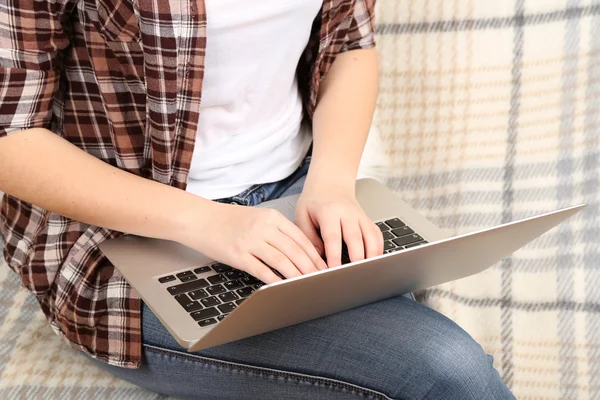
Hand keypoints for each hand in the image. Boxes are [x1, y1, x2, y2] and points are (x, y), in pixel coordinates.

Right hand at [180, 203, 326, 283]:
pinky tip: (283, 287)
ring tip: (307, 285)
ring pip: (281, 260)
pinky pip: (261, 270)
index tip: (324, 266)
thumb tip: (299, 253)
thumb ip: (277, 231)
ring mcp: (250, 241)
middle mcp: (263, 227)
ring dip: (297, 275)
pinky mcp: (238, 254)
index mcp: (272, 217)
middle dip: (311, 267)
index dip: (315, 255)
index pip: (300, 238)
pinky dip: (275, 280)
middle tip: (321, 279)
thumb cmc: (229, 220)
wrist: (200, 219)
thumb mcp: (258, 218)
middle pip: (294, 250)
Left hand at [294, 181, 383, 267]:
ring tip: (368, 273)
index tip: (334, 271)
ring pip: (371, 237)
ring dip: (371, 256)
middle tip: (354, 276)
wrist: (330, 182)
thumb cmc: (314, 201)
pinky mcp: (368, 220)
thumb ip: (308, 238)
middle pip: (355, 238)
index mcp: (329, 211)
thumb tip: (318, 260)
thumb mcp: (302, 215)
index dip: (334, 256)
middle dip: (356, 259)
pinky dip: (378, 249)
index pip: (333, 237)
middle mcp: (347, 213)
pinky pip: (377, 235)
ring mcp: (360, 216)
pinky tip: (375, 262)